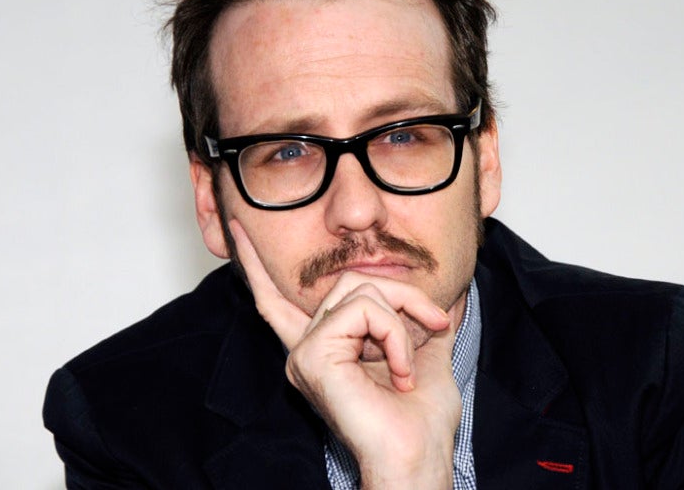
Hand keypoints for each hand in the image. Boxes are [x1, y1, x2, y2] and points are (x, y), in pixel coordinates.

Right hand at [230, 220, 461, 488]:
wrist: (419, 457)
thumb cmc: (421, 420)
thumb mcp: (427, 354)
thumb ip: (422, 321)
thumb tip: (448, 295)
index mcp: (324, 349)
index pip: (278, 300)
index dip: (256, 264)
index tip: (236, 227)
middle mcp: (306, 349)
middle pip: (348, 282)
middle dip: (401, 294)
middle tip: (437, 322)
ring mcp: (305, 353)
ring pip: (359, 290)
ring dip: (402, 317)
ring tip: (410, 362)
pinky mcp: (313, 357)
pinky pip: (362, 311)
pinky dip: (394, 333)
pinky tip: (399, 369)